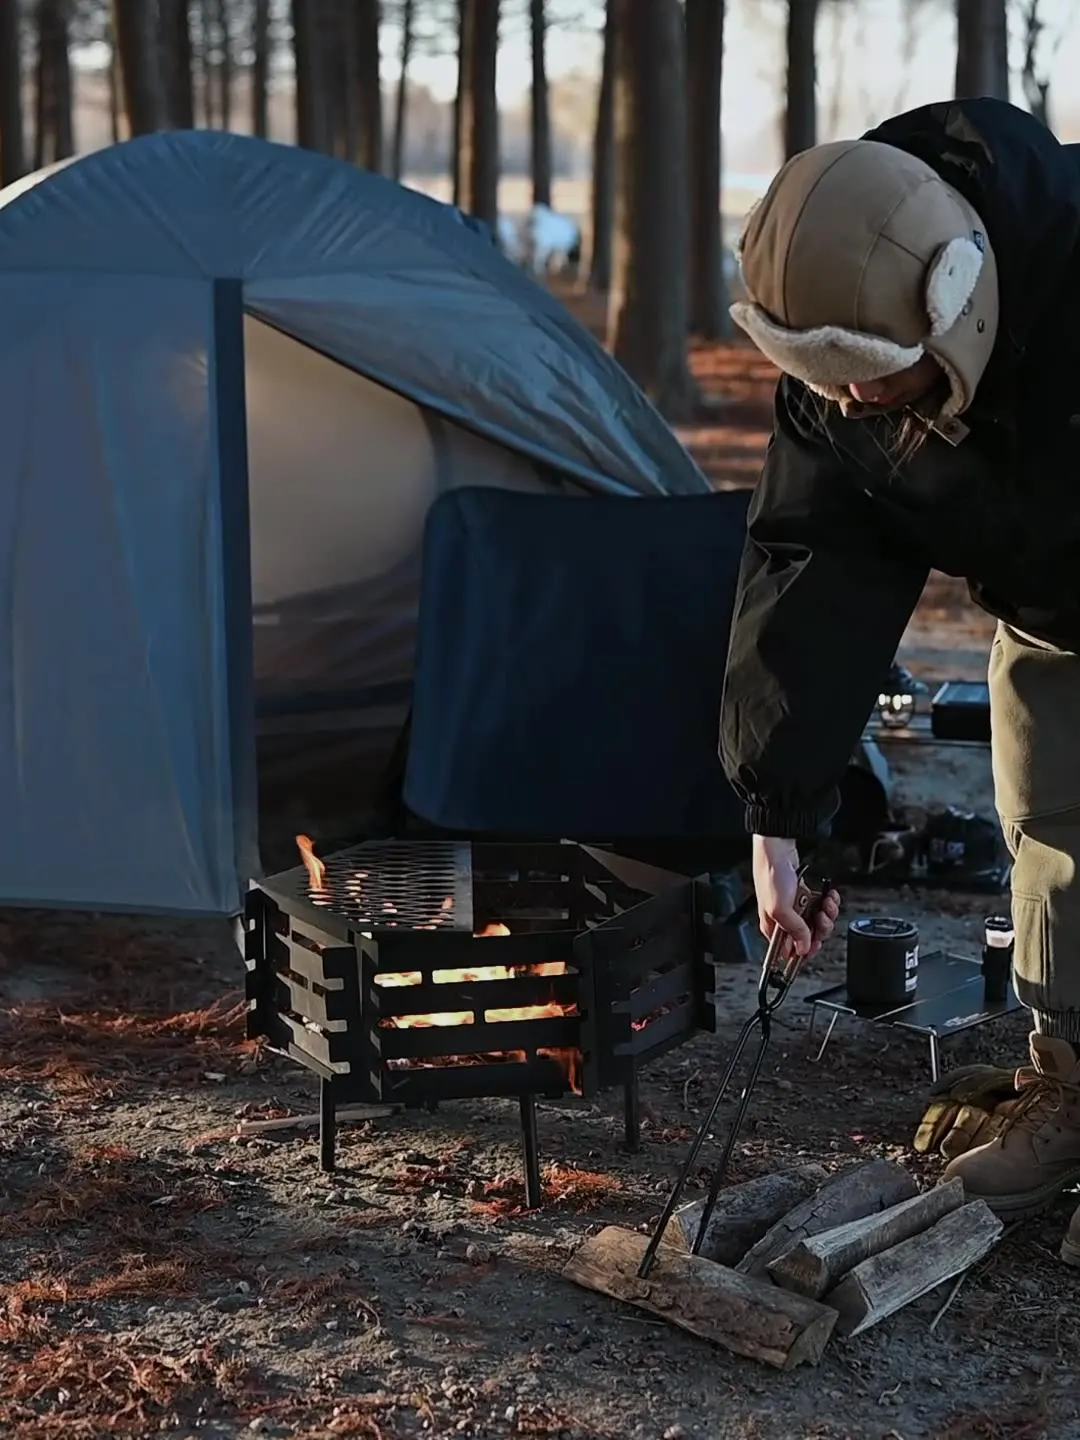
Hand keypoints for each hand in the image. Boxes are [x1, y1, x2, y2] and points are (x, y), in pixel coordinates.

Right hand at [751, 835, 840, 958]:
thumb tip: (803, 949)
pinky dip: (828, 902)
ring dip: (827, 913)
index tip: (816, 943)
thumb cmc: (771, 875)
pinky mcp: (804, 896)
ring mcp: (795, 907)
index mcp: (773, 927)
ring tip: (825, 903)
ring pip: (818, 921)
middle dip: (820, 928)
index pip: (791, 950)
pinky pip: (821, 906)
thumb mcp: (781, 909)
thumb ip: (794, 931)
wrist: (778, 849)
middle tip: (821, 917)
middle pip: (809, 936)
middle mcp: (784, 919)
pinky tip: (827, 896)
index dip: (806, 949)